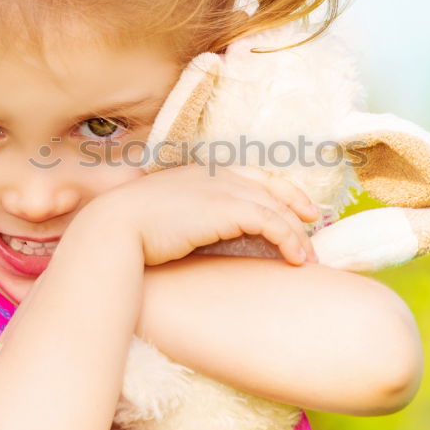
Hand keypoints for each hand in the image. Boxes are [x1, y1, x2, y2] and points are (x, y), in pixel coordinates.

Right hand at [83, 163, 320, 266]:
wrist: (115, 227)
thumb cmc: (129, 229)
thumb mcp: (162, 214)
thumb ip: (185, 215)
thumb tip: (194, 233)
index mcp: (200, 171)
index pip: (251, 174)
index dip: (278, 189)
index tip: (295, 207)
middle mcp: (216, 174)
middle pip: (271, 185)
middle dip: (296, 205)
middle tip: (313, 225)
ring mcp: (223, 189)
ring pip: (276, 207)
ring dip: (297, 234)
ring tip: (308, 257)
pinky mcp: (229, 210)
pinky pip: (272, 222)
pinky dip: (289, 240)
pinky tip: (296, 258)